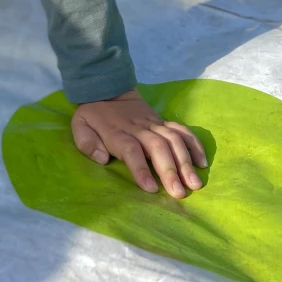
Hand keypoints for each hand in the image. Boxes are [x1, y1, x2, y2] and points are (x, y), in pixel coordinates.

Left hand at [71, 89, 206, 196]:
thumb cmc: (94, 115)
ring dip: (185, 161)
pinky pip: (182, 130)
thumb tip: (103, 158)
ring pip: (173, 139)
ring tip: (195, 183)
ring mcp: (154, 124)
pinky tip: (202, 162)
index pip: (130, 150)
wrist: (109, 88)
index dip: (140, 169)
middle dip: (170, 170)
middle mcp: (139, 129)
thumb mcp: (79, 126)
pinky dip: (194, 144)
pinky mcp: (163, 121)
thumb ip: (86, 143)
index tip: (150, 188)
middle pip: (157, 147)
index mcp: (117, 133)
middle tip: (180, 193)